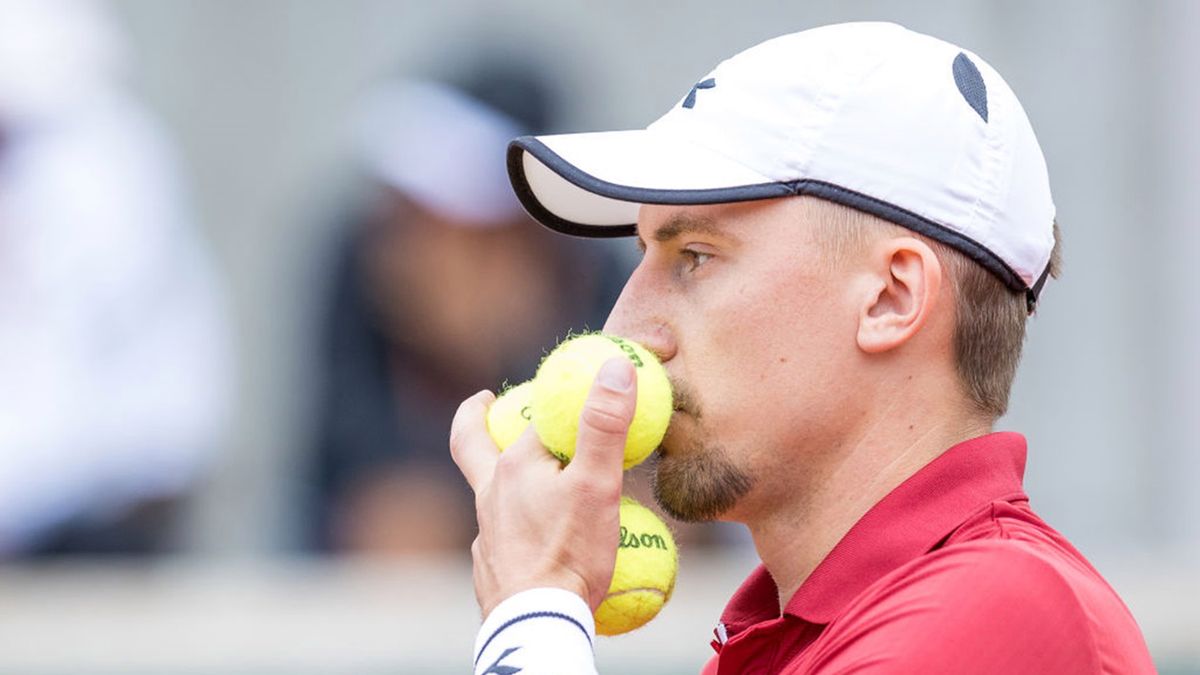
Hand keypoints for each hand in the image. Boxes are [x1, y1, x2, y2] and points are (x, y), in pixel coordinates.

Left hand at [450, 357, 636, 616]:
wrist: (535, 624)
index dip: (555, 402)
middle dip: (477, 418)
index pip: (535, 418)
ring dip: (505, 479)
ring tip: (532, 479)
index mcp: (513, 466)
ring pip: (490, 494)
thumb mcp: (597, 484)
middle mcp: (491, 493)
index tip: (570, 389)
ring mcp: (486, 532)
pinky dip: (514, 528)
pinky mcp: (490, 567)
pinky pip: (498, 536)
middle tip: (484, 401)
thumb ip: (604, 426)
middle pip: (472, 444)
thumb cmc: (568, 553)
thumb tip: (614, 367)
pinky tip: (534, 541)